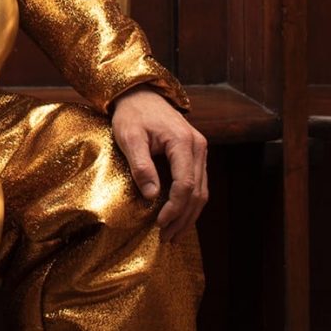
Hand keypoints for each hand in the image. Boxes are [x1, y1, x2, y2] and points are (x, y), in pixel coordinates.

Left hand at [111, 87, 207, 240]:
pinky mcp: (196, 153)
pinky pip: (198, 183)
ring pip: (202, 190)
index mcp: (183, 142)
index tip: (159, 224)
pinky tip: (179, 216)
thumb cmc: (132, 114)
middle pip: (197, 192)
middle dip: (183, 218)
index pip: (185, 184)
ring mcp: (200, 150)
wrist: (140, 93)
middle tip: (166, 237)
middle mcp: (198, 147)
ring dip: (189, 214)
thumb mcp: (129, 137)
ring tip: (173, 233)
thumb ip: (141, 165)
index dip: (174, 208)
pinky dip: (190, 202)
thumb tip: (151, 196)